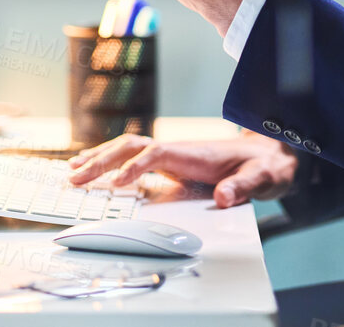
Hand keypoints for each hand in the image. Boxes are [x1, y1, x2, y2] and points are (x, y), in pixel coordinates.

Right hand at [67, 133, 297, 208]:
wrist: (271, 156)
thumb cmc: (265, 167)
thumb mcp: (262, 178)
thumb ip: (245, 185)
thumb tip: (223, 196)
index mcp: (194, 152)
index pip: (156, 153)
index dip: (135, 167)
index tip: (117, 183)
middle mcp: (178, 150)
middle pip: (132, 147)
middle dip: (102, 160)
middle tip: (75, 177)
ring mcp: (173, 155)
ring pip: (128, 149)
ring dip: (100, 158)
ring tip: (72, 171)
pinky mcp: (171, 163)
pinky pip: (134, 160)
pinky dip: (111, 163)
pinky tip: (95, 172)